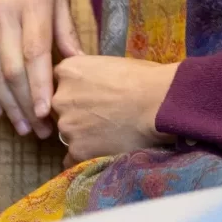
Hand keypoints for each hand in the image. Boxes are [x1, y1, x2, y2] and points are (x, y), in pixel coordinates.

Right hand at [0, 0, 80, 138]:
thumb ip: (64, 27)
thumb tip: (78, 61)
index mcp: (31, 4)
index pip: (35, 54)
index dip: (39, 87)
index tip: (47, 113)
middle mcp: (2, 13)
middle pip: (12, 69)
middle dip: (24, 103)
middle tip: (40, 130)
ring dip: (4, 103)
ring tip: (20, 126)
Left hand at [52, 55, 178, 165]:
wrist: (162, 102)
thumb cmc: (148, 78)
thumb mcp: (113, 64)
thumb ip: (92, 74)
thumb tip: (93, 84)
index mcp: (68, 71)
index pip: (60, 83)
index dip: (77, 90)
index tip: (93, 95)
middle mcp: (59, 99)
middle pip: (60, 110)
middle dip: (77, 113)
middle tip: (104, 115)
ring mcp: (66, 126)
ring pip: (68, 134)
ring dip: (83, 135)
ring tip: (111, 133)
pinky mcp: (77, 150)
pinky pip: (72, 157)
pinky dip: (86, 155)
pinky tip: (105, 150)